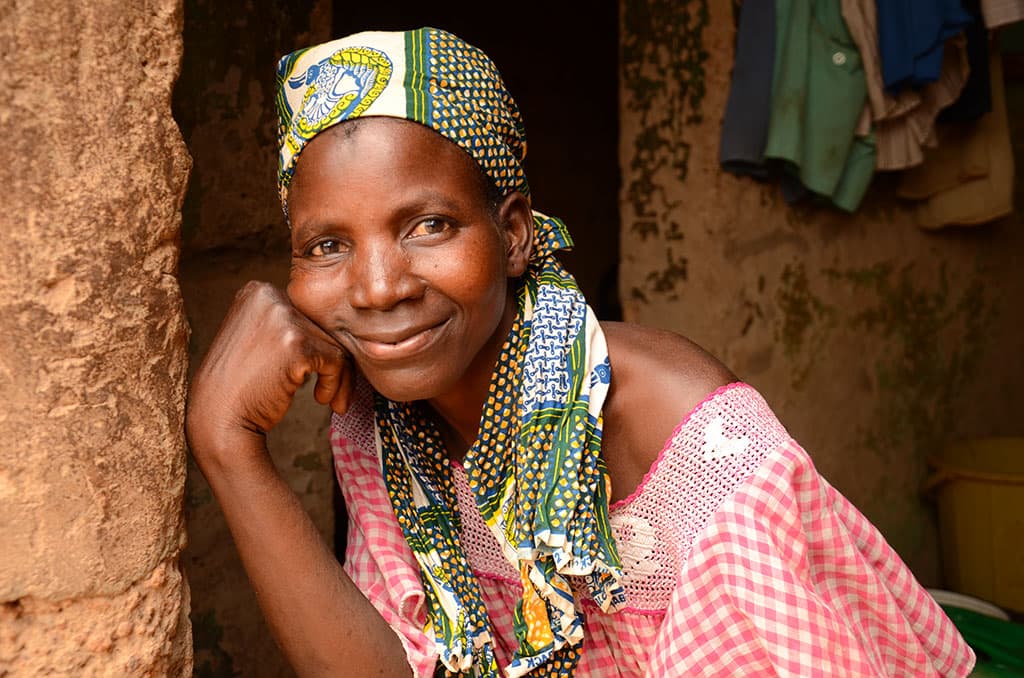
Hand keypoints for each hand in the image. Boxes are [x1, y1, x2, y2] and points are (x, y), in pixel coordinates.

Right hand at [185, 281, 351, 460]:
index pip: (306, 314)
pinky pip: (337, 360)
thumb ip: (284, 323)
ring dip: (338, 377)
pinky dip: (335, 383)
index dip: (318, 346)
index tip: (316, 374)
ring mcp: (283, 318)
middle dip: (332, 362)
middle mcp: (269, 297)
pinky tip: (321, 399)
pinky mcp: (298, 344)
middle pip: (323, 327)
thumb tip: (334, 323)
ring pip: (334, 344)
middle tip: (330, 393)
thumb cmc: (240, 386)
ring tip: (326, 399)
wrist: (218, 419)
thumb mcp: (256, 338)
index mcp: (257, 292)